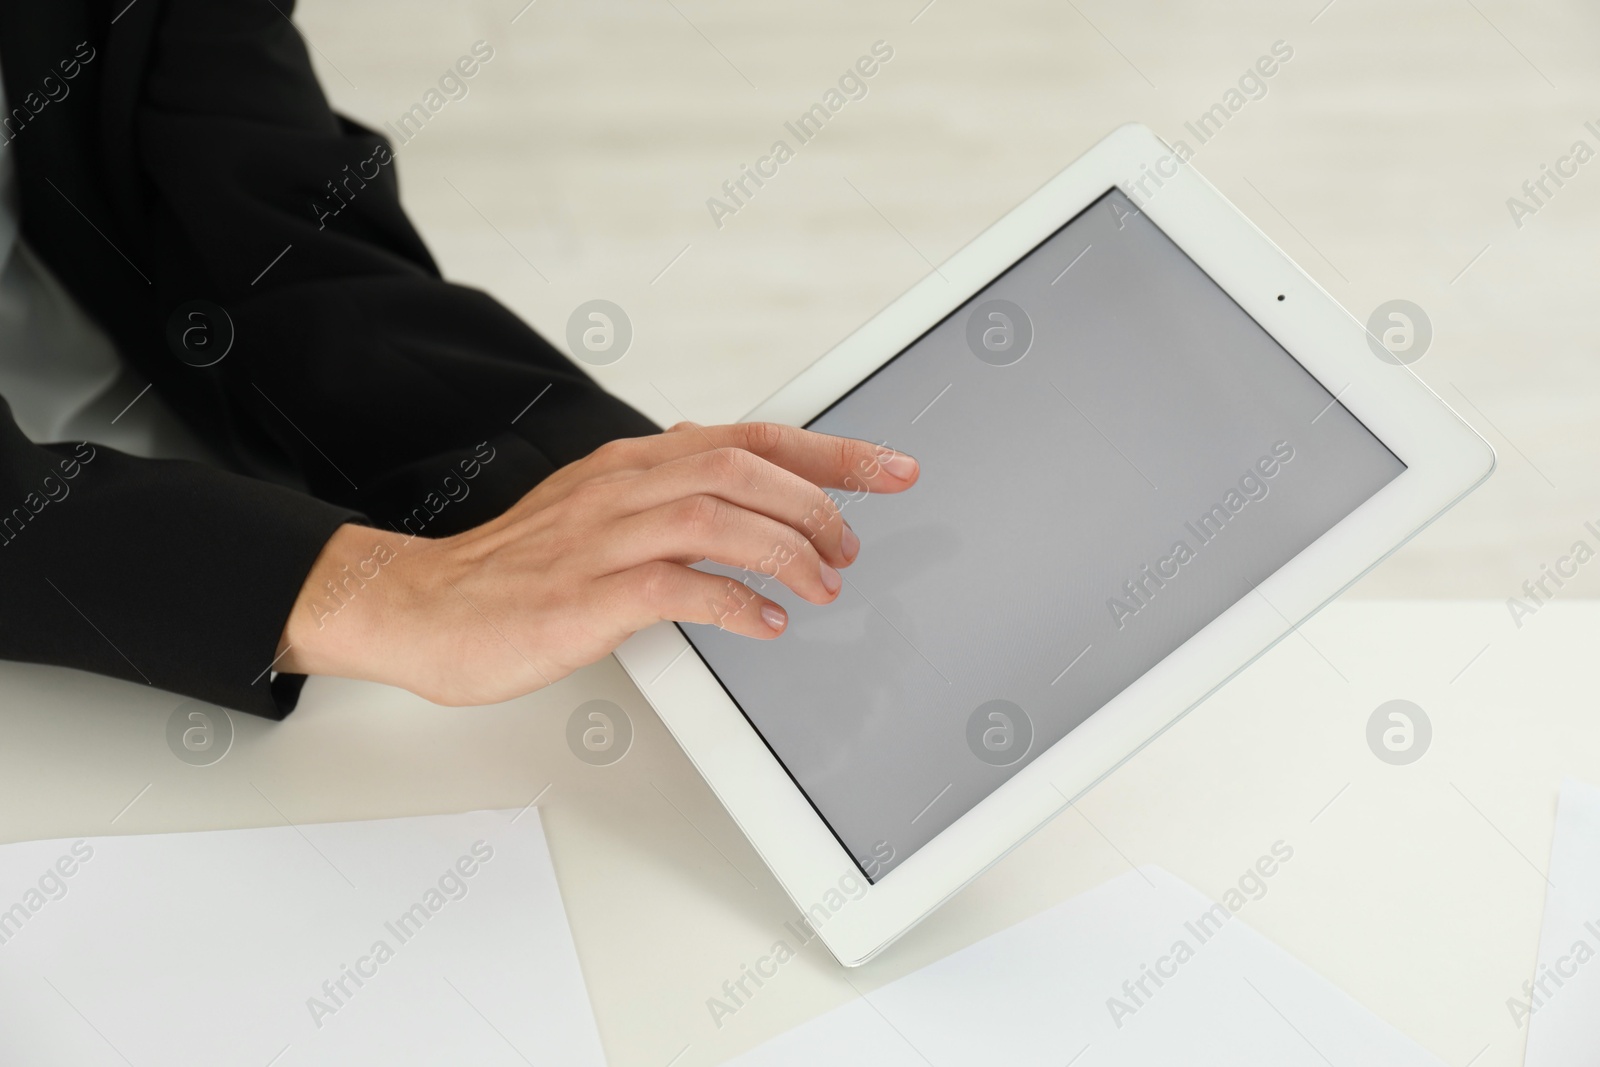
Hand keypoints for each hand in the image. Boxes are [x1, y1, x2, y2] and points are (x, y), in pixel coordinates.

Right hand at [276, 421, 918, 704]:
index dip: (829, 453)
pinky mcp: (585, 598)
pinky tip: (766, 622)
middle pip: (743, 467)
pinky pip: (676, 586)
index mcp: (631, 464)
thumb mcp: (595, 508)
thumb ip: (661, 488)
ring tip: (825, 584)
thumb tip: (722, 468)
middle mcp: (621, 488)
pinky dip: (733, 600)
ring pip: (717, 515)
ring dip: (787, 549)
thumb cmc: (516, 569)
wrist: (425, 608)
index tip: (890, 468)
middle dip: (819, 501)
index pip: (747, 438)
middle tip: (857, 543)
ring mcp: (601, 540)